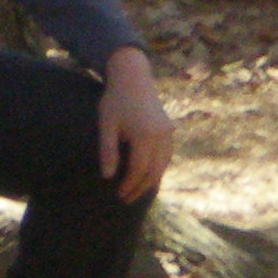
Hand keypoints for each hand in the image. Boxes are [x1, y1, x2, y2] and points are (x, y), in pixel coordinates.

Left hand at [96, 48, 172, 203]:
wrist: (134, 78)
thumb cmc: (115, 100)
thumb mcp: (107, 124)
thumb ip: (108, 150)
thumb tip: (108, 176)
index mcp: (145, 135)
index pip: (138, 169)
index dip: (129, 184)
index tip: (119, 194)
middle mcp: (161, 135)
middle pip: (154, 171)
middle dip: (140, 188)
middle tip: (126, 199)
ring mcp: (168, 133)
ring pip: (163, 165)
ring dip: (151, 180)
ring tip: (136, 191)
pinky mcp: (170, 130)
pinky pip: (166, 156)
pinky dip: (158, 168)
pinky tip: (147, 175)